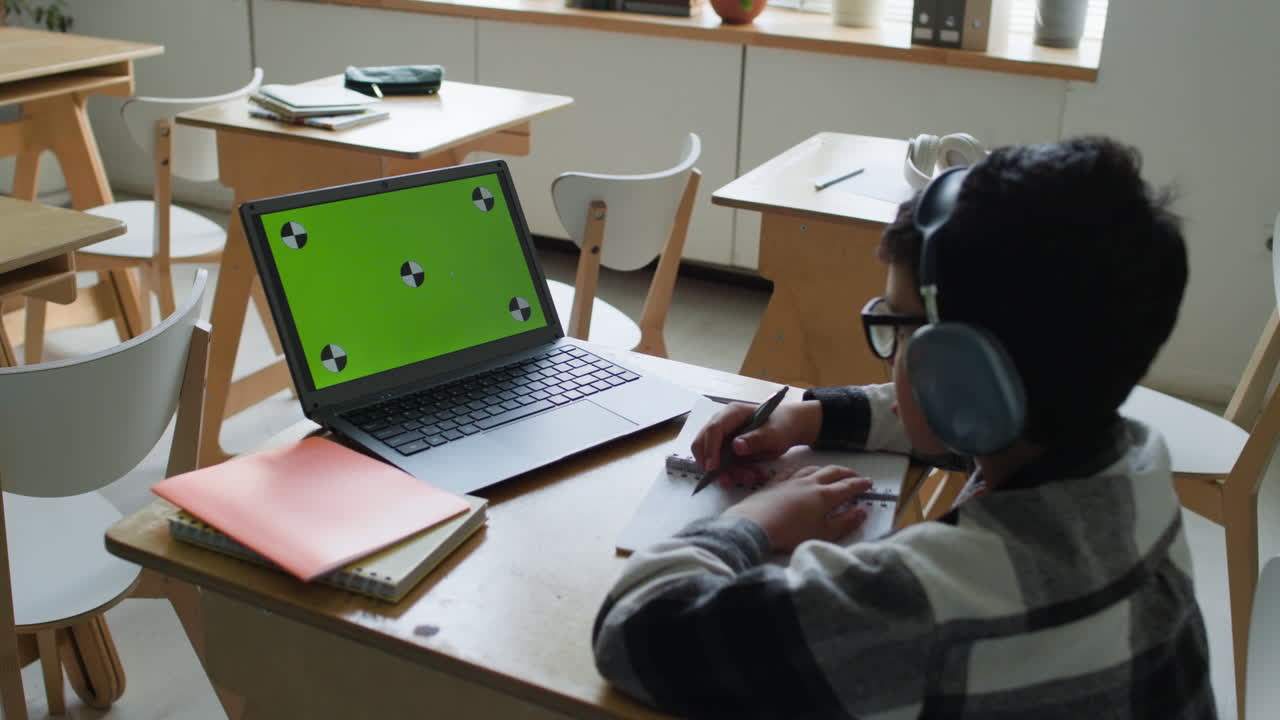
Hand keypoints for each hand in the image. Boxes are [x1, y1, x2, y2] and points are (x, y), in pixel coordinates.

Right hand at [691, 400, 821, 486]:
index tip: (714, 468)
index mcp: (732, 413)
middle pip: (702, 444)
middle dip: (711, 465)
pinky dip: (734, 474)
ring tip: (751, 476)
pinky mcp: (727, 451)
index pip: (714, 429)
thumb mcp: (775, 432)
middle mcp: (723, 424)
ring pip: (712, 459)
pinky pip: (723, 466)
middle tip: (725, 480)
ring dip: (727, 472)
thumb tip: (736, 446)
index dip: (711, 448)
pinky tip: (751, 475)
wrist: (788, 429)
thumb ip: (757, 439)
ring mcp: (724, 438)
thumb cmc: (782, 425)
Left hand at [724, 465, 870, 550]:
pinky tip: (802, 473)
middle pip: (833, 472)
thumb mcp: (823, 534)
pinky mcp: (774, 482)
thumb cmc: (790, 533)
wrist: (754, 524)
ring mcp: (790, 480)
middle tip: (856, 476)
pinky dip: (803, 470)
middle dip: (847, 473)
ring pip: (813, 468)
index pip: (848, 486)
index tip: (870, 484)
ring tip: (832, 472)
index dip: (861, 485)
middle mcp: (809, 483)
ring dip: (827, 469)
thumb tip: (862, 511)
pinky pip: (793, 471)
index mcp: (824, 496)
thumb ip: (845, 522)